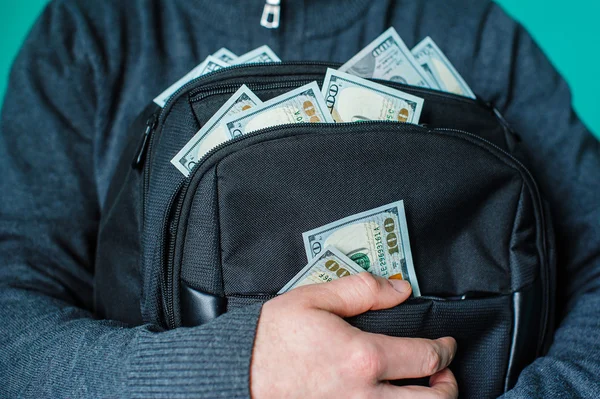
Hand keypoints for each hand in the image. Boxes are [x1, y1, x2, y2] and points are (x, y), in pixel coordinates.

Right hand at [250, 272, 457, 398]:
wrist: (239, 374)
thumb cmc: (271, 339)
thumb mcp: (314, 299)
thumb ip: (362, 289)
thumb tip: (400, 289)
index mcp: (363, 358)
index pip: (426, 358)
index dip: (445, 350)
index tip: (447, 344)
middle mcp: (365, 396)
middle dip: (449, 385)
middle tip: (445, 373)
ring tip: (425, 390)